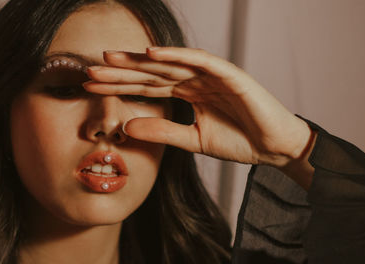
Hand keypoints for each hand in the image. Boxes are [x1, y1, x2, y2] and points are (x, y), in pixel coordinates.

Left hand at [84, 47, 313, 184]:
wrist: (275, 148)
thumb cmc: (240, 141)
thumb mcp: (192, 140)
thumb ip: (162, 132)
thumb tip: (126, 127)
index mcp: (187, 93)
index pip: (146, 86)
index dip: (118, 86)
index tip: (90, 86)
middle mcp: (194, 80)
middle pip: (151, 72)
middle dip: (120, 71)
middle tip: (89, 69)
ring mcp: (211, 75)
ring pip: (169, 63)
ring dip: (139, 60)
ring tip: (110, 58)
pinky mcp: (229, 74)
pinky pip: (199, 61)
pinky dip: (176, 55)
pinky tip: (152, 53)